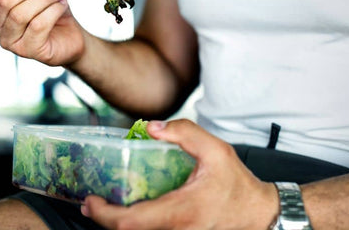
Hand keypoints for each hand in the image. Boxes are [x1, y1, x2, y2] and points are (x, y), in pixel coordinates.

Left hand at [81, 119, 278, 229]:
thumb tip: (151, 128)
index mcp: (180, 212)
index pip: (130, 222)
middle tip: (90, 202)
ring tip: (105, 203)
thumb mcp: (216, 150)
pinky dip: (133, 224)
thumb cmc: (237, 185)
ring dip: (117, 222)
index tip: (90, 201)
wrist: (259, 214)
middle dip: (103, 219)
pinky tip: (129, 209)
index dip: (104, 214)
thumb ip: (185, 133)